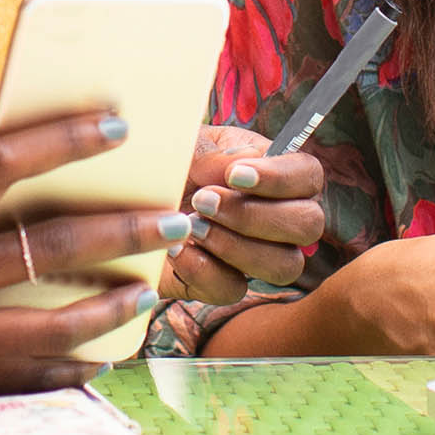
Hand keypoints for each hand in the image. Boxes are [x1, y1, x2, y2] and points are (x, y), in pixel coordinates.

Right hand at [0, 110, 192, 395]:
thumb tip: (16, 159)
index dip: (63, 141)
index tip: (119, 124)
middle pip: (45, 248)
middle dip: (123, 228)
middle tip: (176, 215)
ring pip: (48, 326)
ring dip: (111, 304)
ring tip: (152, 286)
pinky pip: (23, 379)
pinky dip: (71, 367)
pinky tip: (109, 351)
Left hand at [160, 126, 327, 305]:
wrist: (126, 199)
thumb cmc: (166, 163)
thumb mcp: (186, 146)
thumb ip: (215, 153)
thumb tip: (242, 164)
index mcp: (275, 174)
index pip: (308, 175)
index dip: (280, 178)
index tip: (235, 175)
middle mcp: (277, 218)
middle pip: (308, 225)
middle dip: (254, 214)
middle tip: (204, 200)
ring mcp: (255, 256)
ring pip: (284, 265)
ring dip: (236, 245)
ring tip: (193, 225)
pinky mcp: (223, 283)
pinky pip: (233, 289)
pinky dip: (203, 270)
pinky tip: (175, 250)